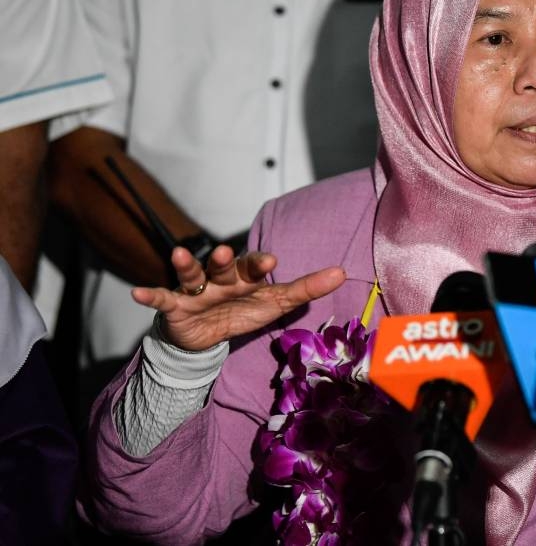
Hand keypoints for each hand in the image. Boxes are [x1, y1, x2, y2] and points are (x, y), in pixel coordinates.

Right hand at [131, 244, 345, 350]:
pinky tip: (137, 292)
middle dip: (224, 261)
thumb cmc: (243, 311)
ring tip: (178, 254)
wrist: (206, 337)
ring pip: (191, 275)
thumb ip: (307, 288)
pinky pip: (160, 299)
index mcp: (245, 277)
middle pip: (222, 267)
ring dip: (186, 265)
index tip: (272, 261)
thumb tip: (342, 272)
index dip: (260, 263)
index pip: (254, 266)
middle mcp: (219, 278)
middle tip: (227, 254)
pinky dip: (149, 295)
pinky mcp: (174, 307)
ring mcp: (195, 291)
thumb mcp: (276, 303)